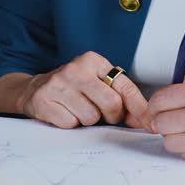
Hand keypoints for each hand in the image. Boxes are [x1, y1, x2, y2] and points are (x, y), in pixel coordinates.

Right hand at [17, 51, 151, 129]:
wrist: (35, 89)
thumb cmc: (73, 88)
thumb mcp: (97, 83)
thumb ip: (121, 98)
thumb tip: (145, 119)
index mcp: (93, 60)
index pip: (125, 87)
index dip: (139, 108)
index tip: (149, 123)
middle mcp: (76, 68)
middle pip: (111, 103)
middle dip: (111, 115)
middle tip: (101, 113)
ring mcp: (58, 83)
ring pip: (90, 117)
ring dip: (87, 120)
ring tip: (77, 109)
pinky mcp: (44, 100)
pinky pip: (70, 124)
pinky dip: (70, 123)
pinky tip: (64, 112)